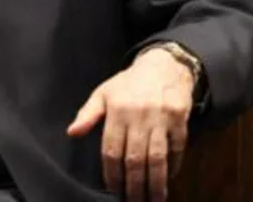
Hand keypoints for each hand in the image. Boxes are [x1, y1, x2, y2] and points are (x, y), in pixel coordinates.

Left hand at [65, 47, 194, 200]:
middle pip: (134, 158)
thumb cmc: (129, 83)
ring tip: (153, 199)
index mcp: (117, 109)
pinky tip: (169, 178)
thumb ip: (88, 114)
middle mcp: (139, 114)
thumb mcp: (104, 93)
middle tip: (132, 201)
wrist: (163, 65)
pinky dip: (175, 165)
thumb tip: (72, 133)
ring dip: (155, 182)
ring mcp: (161, 117)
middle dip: (133, 184)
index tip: (113, 189)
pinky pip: (178, 148)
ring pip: (157, 157)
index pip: (111, 149)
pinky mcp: (180, 119)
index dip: (111, 173)